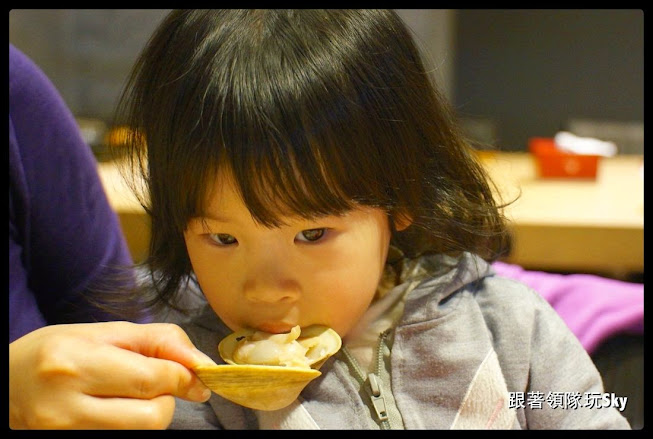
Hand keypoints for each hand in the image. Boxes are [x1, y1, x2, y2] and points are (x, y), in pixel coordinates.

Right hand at [9, 321, 216, 428]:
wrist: (4, 387)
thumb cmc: (54, 354)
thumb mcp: (101, 333)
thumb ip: (155, 341)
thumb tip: (199, 363)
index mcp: (76, 361)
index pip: (152, 378)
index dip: (184, 377)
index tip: (196, 375)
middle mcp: (67, 403)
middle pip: (152, 416)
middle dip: (168, 398)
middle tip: (159, 384)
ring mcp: (65, 432)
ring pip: (141, 432)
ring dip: (150, 413)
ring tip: (131, 395)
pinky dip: (131, 424)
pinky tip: (116, 408)